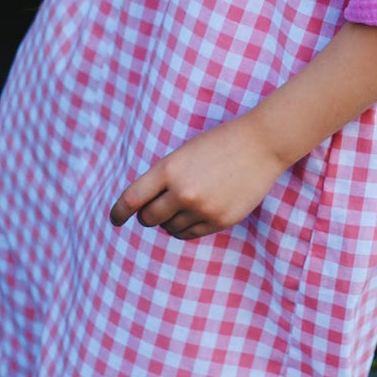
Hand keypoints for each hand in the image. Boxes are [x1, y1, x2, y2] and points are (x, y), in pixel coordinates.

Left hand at [111, 117, 289, 240]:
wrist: (261, 144)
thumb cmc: (220, 143)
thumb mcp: (184, 153)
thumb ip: (165, 178)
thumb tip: (147, 209)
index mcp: (169, 168)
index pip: (133, 198)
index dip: (119, 212)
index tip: (115, 219)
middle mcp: (183, 191)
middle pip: (149, 218)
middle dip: (147, 217)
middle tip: (152, 212)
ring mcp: (202, 208)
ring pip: (170, 228)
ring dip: (169, 222)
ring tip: (181, 207)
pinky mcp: (220, 220)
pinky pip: (191, 234)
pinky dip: (186, 228)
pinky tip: (192, 215)